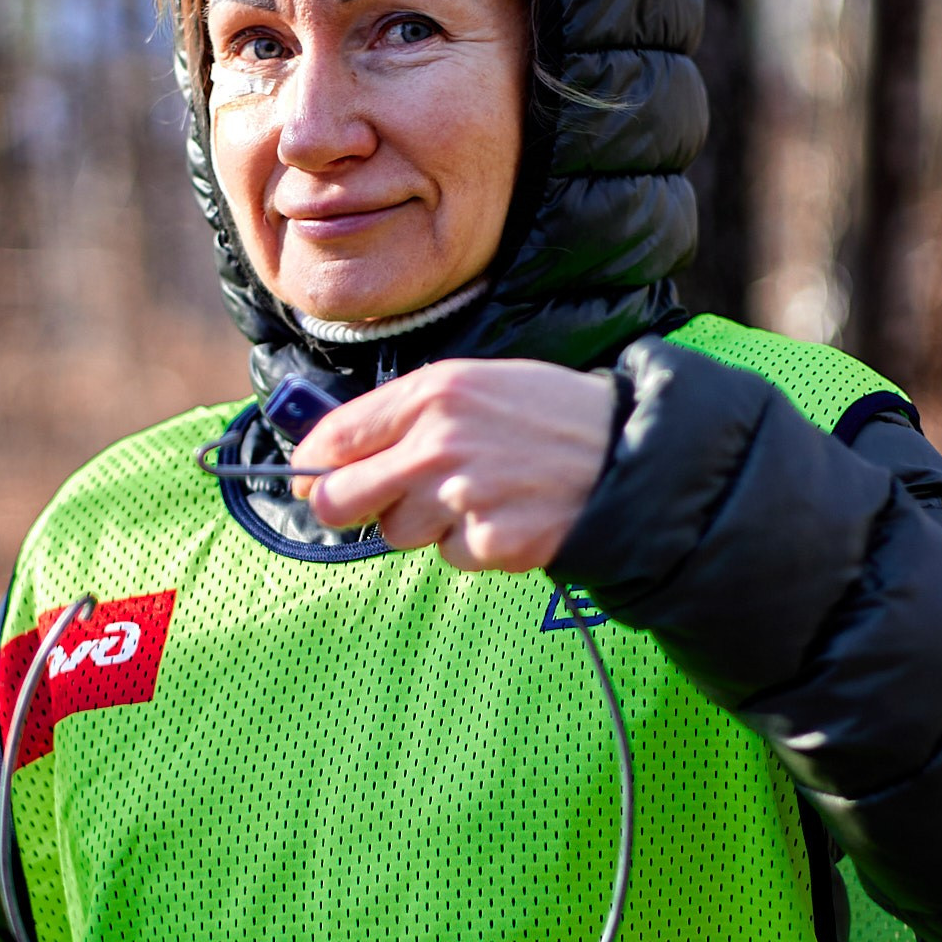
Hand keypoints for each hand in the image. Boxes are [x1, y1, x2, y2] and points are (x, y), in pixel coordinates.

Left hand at [298, 358, 615, 569]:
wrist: (629, 453)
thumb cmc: (551, 415)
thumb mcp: (478, 384)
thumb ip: (408, 412)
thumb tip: (334, 452)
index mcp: (432, 393)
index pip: (335, 438)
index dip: (313, 465)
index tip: (311, 478)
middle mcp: (438, 444)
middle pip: (340, 501)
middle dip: (349, 508)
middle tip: (382, 502)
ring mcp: (462, 497)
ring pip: (398, 533)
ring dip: (427, 525)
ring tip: (479, 495)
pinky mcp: (489, 542)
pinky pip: (450, 557)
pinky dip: (472, 546)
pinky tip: (507, 517)